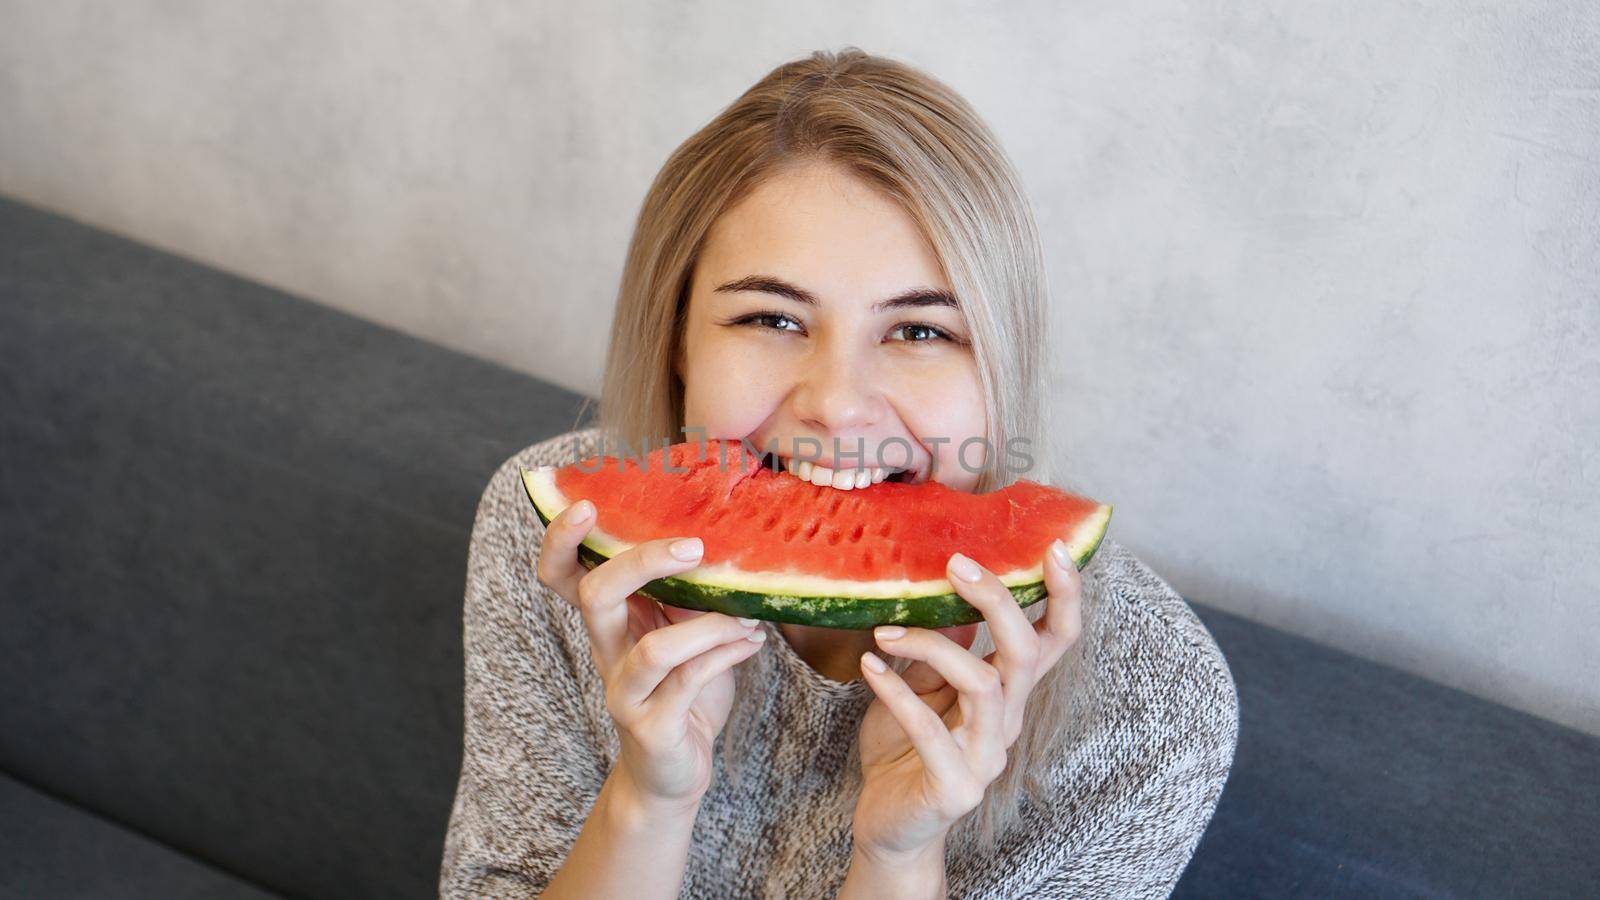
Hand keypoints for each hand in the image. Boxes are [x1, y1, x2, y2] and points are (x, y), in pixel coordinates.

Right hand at [535, 498, 766, 811]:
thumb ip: (690, 596)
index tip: (587, 503)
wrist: (674, 771)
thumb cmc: (682, 692)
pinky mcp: (652, 726)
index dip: (562, 539)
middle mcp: (607, 652)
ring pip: (654, 648)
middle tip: (693, 547)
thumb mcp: (685, 633)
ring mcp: (626, 692)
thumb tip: (724, 547)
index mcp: (610, 621)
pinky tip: (752, 643)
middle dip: (641, 561)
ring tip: (746, 618)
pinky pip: (688, 683)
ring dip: (708, 626)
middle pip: (595, 595)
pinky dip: (726, 656)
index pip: (563, 574)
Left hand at [850, 539, 1084, 863]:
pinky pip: (931, 730)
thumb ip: (941, 645)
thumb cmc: (904, 749)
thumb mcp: (921, 686)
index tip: (1053, 546)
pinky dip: (897, 694)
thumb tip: (944, 586)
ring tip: (885, 632)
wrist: (889, 824)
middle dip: (998, 600)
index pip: (1054, 639)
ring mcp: (986, 757)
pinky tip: (869, 669)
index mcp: (1008, 692)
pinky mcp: (955, 786)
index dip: (1065, 596)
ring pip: (984, 686)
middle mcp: (1008, 721)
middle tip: (955, 563)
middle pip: (1026, 652)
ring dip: (932, 647)